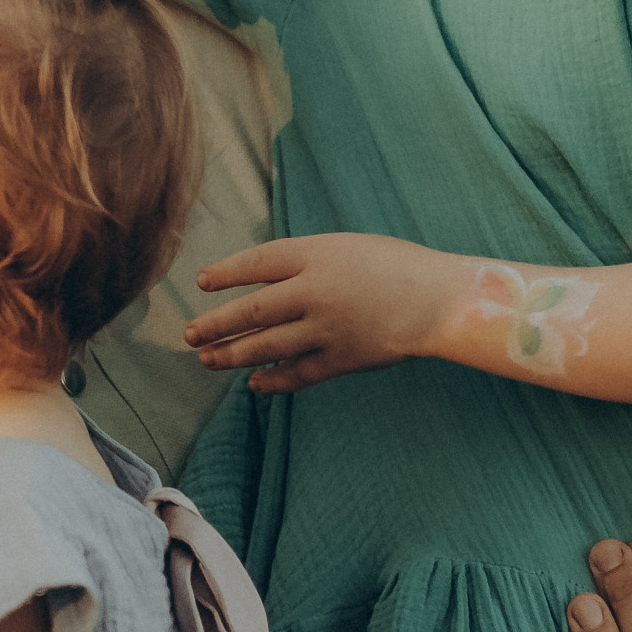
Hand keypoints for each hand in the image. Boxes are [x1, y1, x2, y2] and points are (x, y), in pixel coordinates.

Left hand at [186, 233, 457, 390]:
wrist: (442, 298)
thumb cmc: (395, 266)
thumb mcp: (346, 248)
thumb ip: (306, 263)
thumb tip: (262, 283)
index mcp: (317, 254)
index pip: (257, 262)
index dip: (226, 273)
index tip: (202, 282)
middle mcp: (316, 290)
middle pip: (252, 310)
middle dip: (216, 324)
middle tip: (189, 334)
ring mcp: (328, 327)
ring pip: (267, 345)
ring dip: (233, 354)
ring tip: (207, 359)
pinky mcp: (343, 358)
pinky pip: (298, 373)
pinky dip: (274, 379)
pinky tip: (255, 383)